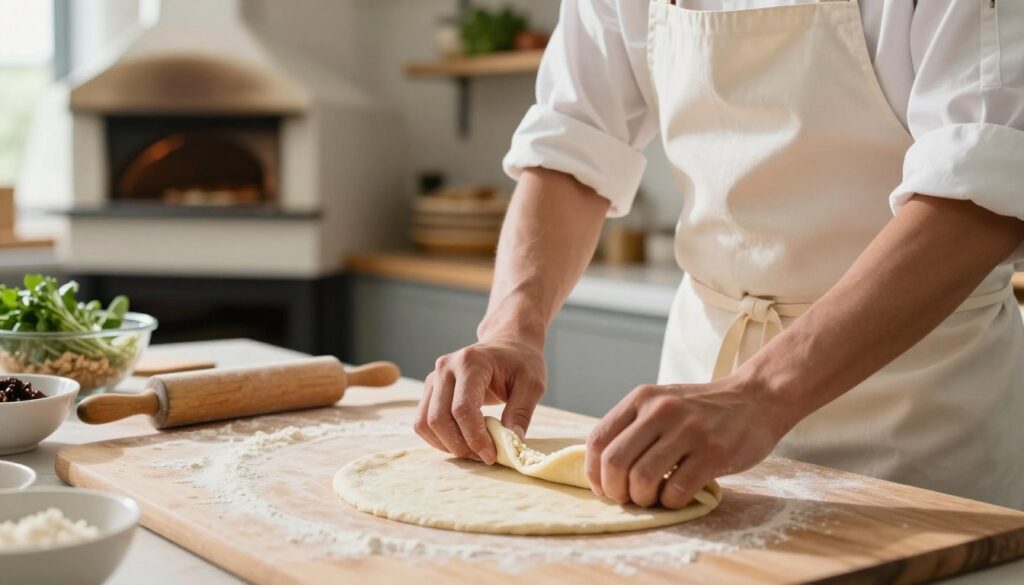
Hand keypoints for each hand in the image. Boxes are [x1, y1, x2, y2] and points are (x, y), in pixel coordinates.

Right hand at [414, 339, 546, 464]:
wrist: (507, 343)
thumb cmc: (521, 362)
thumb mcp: (532, 384)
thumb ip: (521, 412)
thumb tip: (511, 443)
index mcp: (471, 363)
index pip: (462, 408)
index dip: (474, 437)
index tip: (491, 455)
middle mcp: (445, 368)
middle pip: (438, 418)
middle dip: (460, 445)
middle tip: (483, 456)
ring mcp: (434, 378)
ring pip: (425, 423)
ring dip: (446, 444)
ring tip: (473, 450)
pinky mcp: (431, 389)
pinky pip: (423, 421)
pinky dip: (439, 438)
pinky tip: (462, 441)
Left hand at [585, 378, 795, 508]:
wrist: (756, 398)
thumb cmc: (702, 410)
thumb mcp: (661, 403)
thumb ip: (634, 427)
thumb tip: (602, 469)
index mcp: (642, 398)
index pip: (598, 439)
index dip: (594, 472)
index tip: (604, 487)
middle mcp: (661, 410)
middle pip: (615, 461)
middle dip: (615, 490)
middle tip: (627, 499)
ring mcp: (688, 430)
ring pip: (642, 478)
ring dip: (643, 499)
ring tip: (654, 497)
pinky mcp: (713, 453)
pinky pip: (677, 491)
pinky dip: (671, 502)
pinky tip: (678, 496)